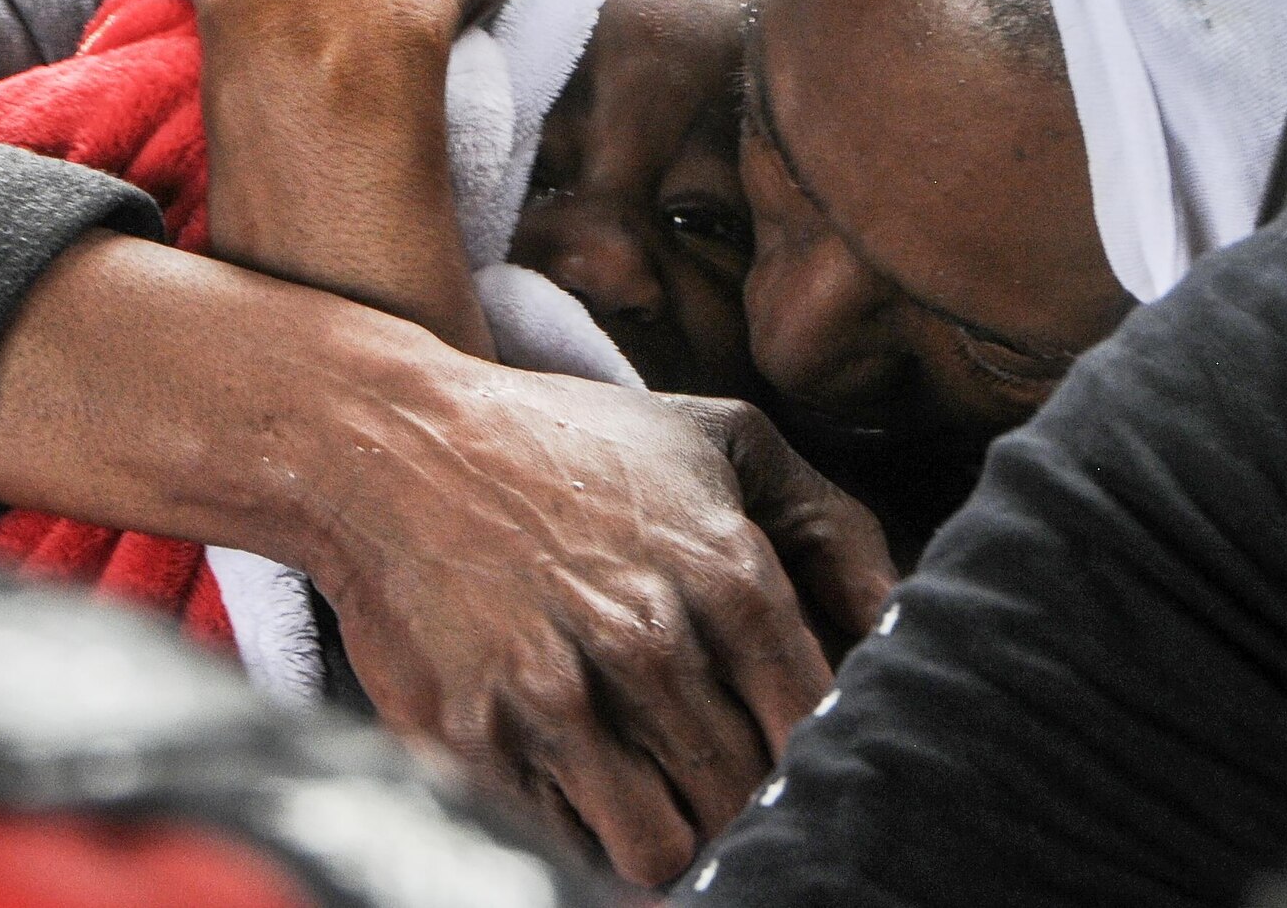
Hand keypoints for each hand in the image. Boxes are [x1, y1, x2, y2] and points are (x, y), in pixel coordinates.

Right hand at [304, 367, 895, 885]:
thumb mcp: (718, 436)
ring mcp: (558, 700)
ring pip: (664, 850)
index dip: (811, 758)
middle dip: (740, 799)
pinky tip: (574, 779)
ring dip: (666, 830)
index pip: (815, 730)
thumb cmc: (564, 443)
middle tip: (715, 776)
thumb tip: (899, 622)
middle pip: (744, 798)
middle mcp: (650, 644)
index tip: (786, 754)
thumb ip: (832, 523)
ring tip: (649, 789)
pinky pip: (567, 846)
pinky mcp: (476, 743)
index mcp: (727, 575)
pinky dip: (582, 833)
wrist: (386, 443)